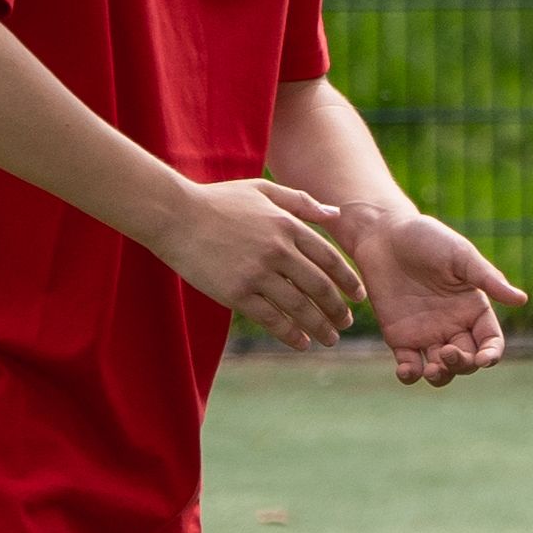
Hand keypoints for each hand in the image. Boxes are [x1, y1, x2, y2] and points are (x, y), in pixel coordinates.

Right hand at [160, 176, 365, 351]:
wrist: (173, 215)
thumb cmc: (218, 201)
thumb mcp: (262, 190)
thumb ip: (301, 202)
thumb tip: (336, 214)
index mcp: (288, 226)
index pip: (330, 259)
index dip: (349, 282)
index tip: (359, 297)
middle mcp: (278, 250)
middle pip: (319, 287)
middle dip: (337, 310)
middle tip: (346, 323)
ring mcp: (256, 273)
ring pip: (299, 307)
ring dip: (319, 326)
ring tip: (330, 339)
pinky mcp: (235, 292)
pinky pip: (270, 318)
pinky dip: (290, 333)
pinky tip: (301, 342)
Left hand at [337, 205, 531, 385]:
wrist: (383, 234)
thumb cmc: (427, 238)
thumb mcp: (461, 255)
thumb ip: (488, 279)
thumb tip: (522, 300)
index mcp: (474, 308)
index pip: (490, 341)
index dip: (491, 354)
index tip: (484, 359)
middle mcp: (454, 325)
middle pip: (467, 360)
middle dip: (462, 363)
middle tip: (447, 351)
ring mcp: (427, 334)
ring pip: (441, 369)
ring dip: (441, 376)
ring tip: (432, 369)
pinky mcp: (399, 337)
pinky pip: (410, 365)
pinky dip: (410, 375)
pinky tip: (407, 370)